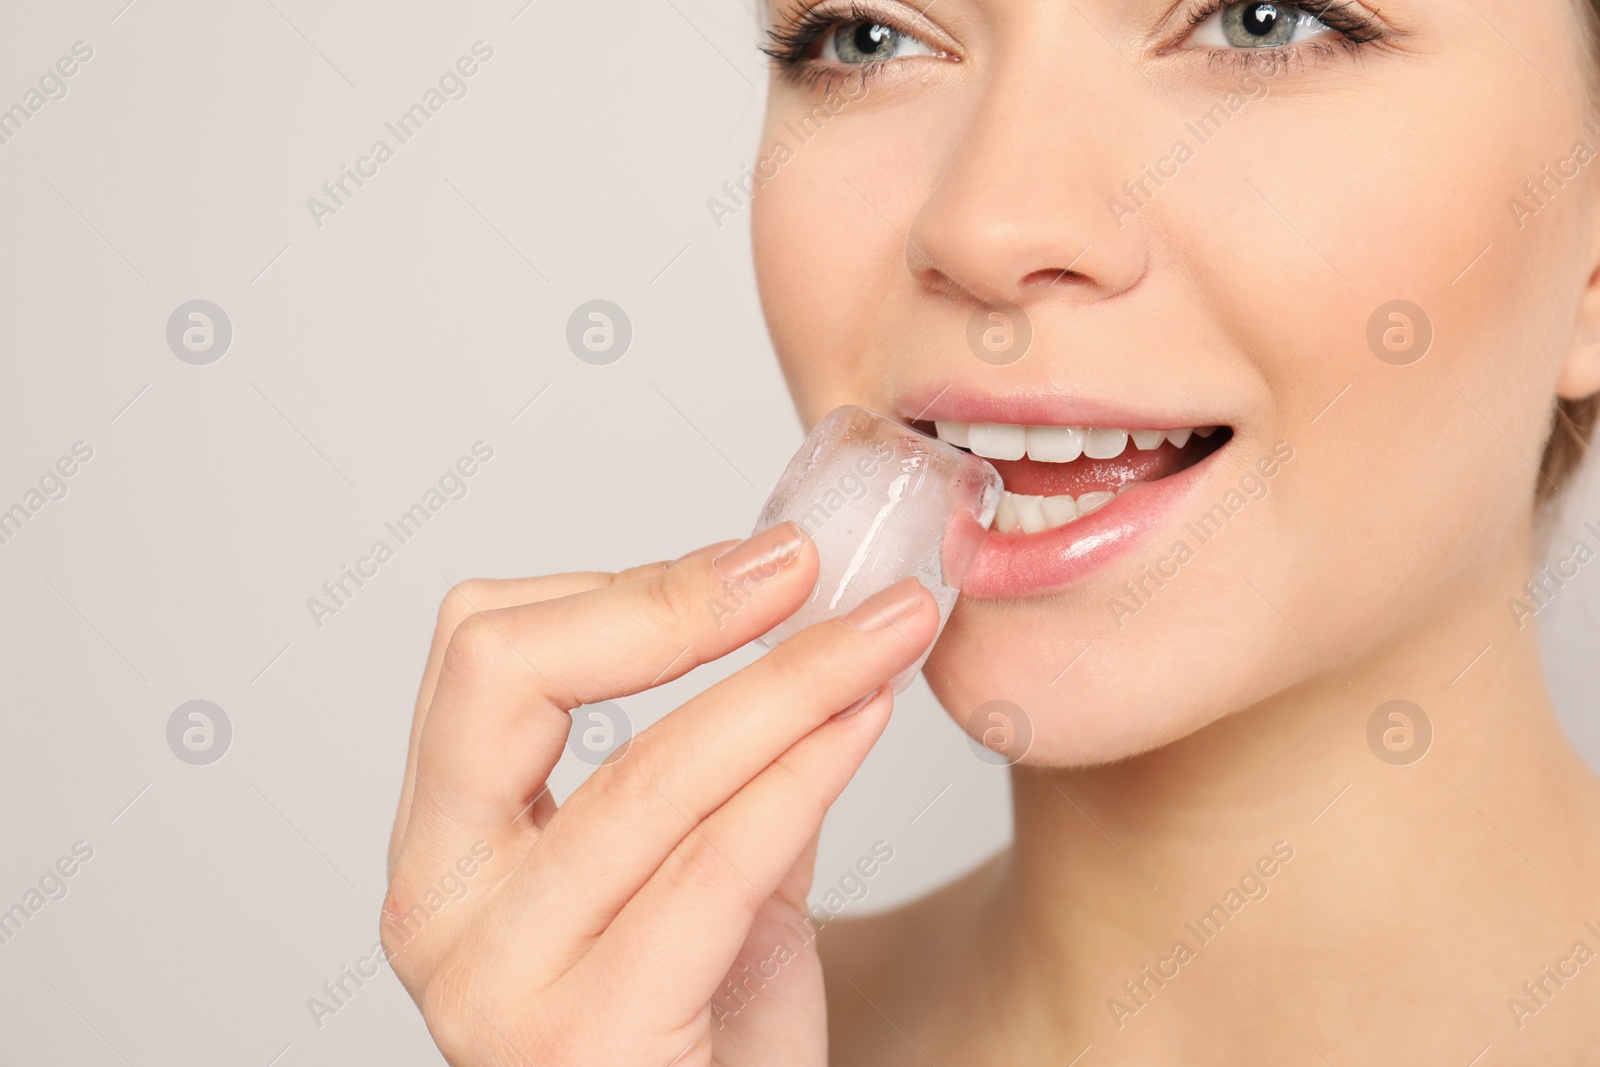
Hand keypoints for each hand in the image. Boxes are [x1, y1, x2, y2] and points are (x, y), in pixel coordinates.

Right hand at [382, 522, 937, 1065]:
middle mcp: (437, 905)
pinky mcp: (583, 1038)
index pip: (483, 654)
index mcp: (447, 845)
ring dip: (789, 682)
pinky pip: (713, 865)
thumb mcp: (707, 872)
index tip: (760, 561)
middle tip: (804, 567)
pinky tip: (866, 718)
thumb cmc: (705, 1039)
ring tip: (886, 633)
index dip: (624, 586)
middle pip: (506, 676)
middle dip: (674, 604)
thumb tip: (804, 622)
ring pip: (646, 771)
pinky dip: (803, 771)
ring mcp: (494, 979)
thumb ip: (732, 762)